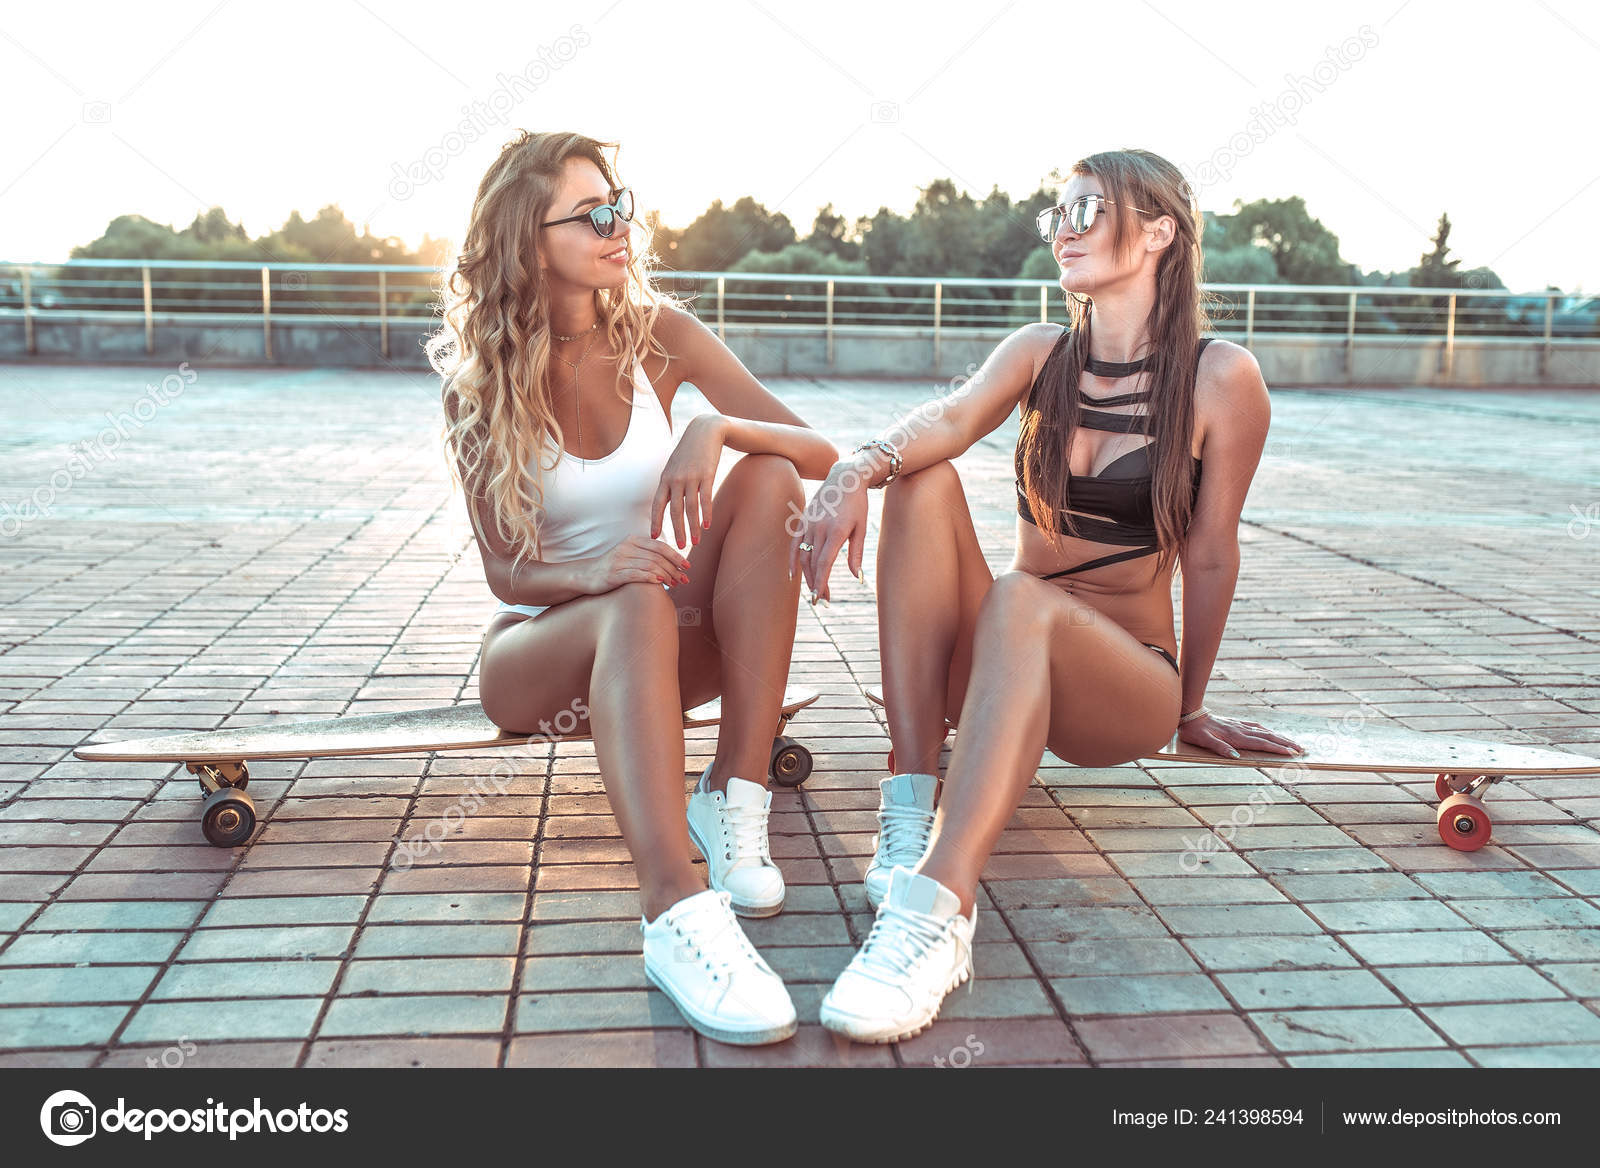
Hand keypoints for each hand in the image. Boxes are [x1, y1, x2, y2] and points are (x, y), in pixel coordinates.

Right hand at [584, 534, 692, 593]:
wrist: (586, 575)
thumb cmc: (613, 568)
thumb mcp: (630, 556)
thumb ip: (647, 556)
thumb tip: (671, 563)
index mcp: (633, 541)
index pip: (660, 546)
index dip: (676, 556)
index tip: (687, 566)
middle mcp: (627, 548)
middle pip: (657, 557)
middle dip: (674, 568)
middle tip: (685, 579)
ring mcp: (620, 560)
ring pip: (650, 565)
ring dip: (666, 575)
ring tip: (676, 584)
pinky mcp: (614, 573)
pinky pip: (636, 574)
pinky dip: (651, 578)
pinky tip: (660, 583)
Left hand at [651, 414, 724, 549]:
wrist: (705, 431)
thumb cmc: (689, 451)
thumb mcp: (674, 465)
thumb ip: (670, 483)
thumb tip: (667, 502)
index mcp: (665, 478)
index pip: (657, 505)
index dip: (655, 522)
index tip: (654, 537)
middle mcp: (675, 479)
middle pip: (674, 511)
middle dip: (676, 531)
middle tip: (680, 548)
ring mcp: (691, 477)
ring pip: (690, 508)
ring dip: (693, 527)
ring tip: (696, 542)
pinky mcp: (706, 475)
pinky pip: (705, 499)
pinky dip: (706, 514)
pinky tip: (708, 526)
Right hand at [788, 460, 868, 603]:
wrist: (844, 478)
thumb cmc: (857, 504)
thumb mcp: (861, 528)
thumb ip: (856, 554)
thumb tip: (857, 578)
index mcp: (836, 531)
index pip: (824, 564)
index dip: (821, 583)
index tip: (820, 598)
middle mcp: (819, 528)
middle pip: (813, 563)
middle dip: (816, 584)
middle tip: (822, 601)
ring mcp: (809, 524)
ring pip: (804, 556)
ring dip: (807, 576)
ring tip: (814, 590)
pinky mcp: (803, 520)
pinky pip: (795, 544)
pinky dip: (793, 559)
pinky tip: (793, 575)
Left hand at [1179, 712, 1304, 758]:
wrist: (1189, 714)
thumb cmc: (1195, 731)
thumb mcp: (1203, 741)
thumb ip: (1219, 748)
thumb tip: (1236, 757)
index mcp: (1236, 737)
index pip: (1261, 743)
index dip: (1277, 749)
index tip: (1292, 753)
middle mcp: (1240, 730)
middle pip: (1268, 737)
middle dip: (1285, 743)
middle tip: (1301, 749)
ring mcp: (1239, 725)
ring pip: (1264, 731)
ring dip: (1279, 737)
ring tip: (1292, 742)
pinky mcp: (1235, 723)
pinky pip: (1256, 726)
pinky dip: (1267, 730)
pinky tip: (1271, 732)